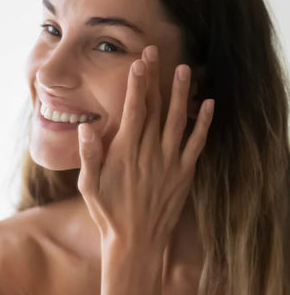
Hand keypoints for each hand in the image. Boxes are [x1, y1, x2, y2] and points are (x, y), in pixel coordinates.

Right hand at [77, 45, 213, 252]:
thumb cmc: (108, 213)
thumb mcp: (89, 186)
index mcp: (125, 153)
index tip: (139, 62)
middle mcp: (150, 153)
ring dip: (182, 94)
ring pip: (178, 121)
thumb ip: (89, 156)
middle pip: (155, 109)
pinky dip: (203, 123)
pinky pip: (197, 144)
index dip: (137, 85)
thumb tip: (86, 128)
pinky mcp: (184, 174)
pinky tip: (208, 105)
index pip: (134, 111)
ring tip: (185, 69)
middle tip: (156, 52)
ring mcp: (170, 163)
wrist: (136, 242)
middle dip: (155, 78)